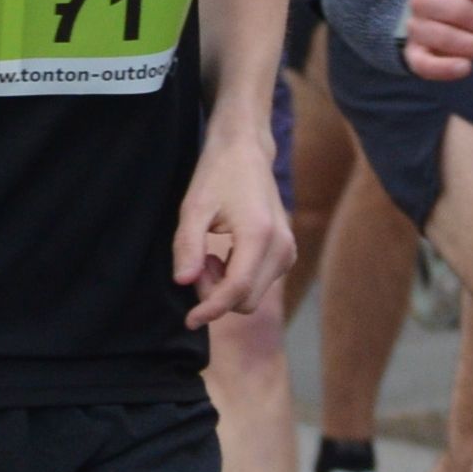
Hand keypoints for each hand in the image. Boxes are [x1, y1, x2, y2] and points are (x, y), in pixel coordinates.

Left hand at [176, 132, 295, 324]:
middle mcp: (281, 247)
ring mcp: (288, 251)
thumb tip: (183, 282)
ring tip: (208, 253)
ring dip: (225, 286)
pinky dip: (237, 279)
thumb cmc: (217, 175)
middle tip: (197, 261)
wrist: (246, 152)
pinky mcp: (286, 253)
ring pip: (253, 295)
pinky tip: (222, 254)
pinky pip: (259, 283)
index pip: (237, 289)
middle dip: (215, 293)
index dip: (211, 308)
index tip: (189, 320)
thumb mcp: (194, 207)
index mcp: (260, 235)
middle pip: (246, 299)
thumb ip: (188, 246)